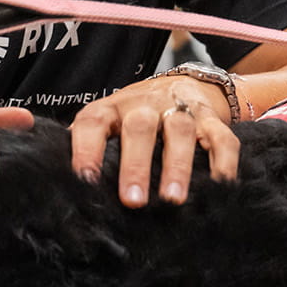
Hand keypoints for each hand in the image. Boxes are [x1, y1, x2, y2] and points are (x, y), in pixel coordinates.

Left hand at [69, 74, 239, 207]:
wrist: (179, 85)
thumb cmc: (132, 119)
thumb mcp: (107, 125)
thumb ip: (89, 150)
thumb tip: (63, 189)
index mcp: (111, 109)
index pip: (93, 124)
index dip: (87, 150)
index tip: (85, 181)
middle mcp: (145, 105)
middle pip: (139, 127)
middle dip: (136, 164)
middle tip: (133, 201)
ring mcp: (180, 109)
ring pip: (179, 130)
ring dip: (176, 166)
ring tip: (173, 200)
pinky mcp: (211, 118)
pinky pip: (222, 137)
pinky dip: (223, 162)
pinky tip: (221, 186)